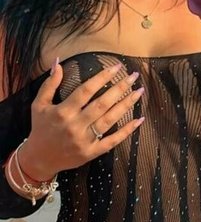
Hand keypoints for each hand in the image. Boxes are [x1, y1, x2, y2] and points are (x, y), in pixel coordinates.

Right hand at [19, 62, 144, 179]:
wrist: (39, 159)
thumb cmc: (40, 128)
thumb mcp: (39, 105)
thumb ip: (50, 84)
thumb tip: (58, 62)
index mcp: (63, 111)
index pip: (86, 91)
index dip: (102, 78)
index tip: (116, 67)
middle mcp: (75, 125)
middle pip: (102, 104)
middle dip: (120, 88)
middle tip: (133, 76)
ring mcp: (84, 140)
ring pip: (110, 120)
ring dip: (126, 105)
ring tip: (139, 92)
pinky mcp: (91, 152)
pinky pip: (112, 141)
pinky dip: (127, 130)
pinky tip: (139, 119)